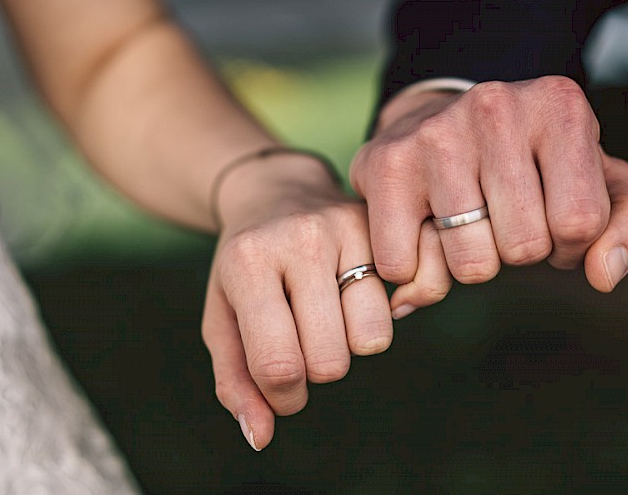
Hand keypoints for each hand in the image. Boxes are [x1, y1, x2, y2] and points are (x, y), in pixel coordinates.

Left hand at [201, 153, 391, 449]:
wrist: (275, 190)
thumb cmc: (244, 268)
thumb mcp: (222, 319)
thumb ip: (234, 382)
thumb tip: (260, 437)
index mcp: (249, 263)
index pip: (279, 365)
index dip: (284, 397)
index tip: (280, 385)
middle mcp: (300, 240)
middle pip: (331, 360)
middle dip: (317, 372)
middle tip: (303, 346)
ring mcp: (346, 228)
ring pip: (372, 338)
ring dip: (350, 345)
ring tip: (329, 319)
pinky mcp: (380, 226)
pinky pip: (405, 301)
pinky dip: (383, 316)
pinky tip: (359, 299)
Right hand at [349, 76, 627, 317]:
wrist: (440, 122)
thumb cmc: (536, 166)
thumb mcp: (603, 185)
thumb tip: (603, 275)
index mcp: (561, 106)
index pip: (581, 223)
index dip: (570, 243)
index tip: (553, 217)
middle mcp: (495, 106)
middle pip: (524, 246)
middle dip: (520, 251)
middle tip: (505, 218)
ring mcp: (435, 133)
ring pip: (470, 263)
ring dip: (472, 261)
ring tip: (468, 220)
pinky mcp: (384, 164)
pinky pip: (407, 264)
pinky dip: (417, 269)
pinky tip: (423, 230)